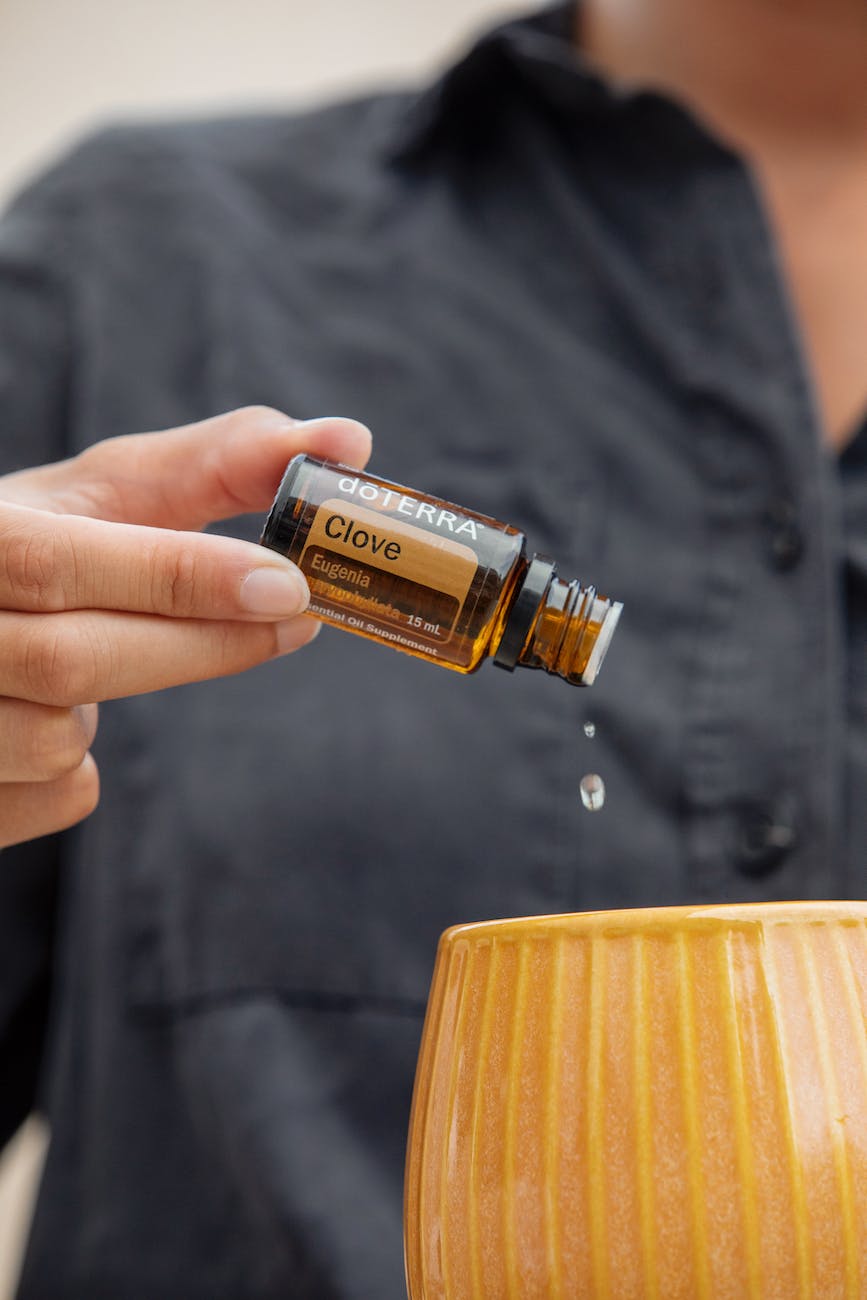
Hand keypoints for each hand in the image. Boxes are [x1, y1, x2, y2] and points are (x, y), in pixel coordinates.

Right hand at [0, 406, 370, 847]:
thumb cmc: (39, 545)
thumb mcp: (101, 493)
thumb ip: (218, 462)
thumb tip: (349, 440)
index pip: (55, 562)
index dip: (177, 577)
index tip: (288, 583)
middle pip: (70, 663)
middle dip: (200, 647)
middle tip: (292, 619)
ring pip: (59, 743)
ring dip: (113, 704)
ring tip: (97, 652)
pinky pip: (57, 798)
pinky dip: (81, 761)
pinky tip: (51, 712)